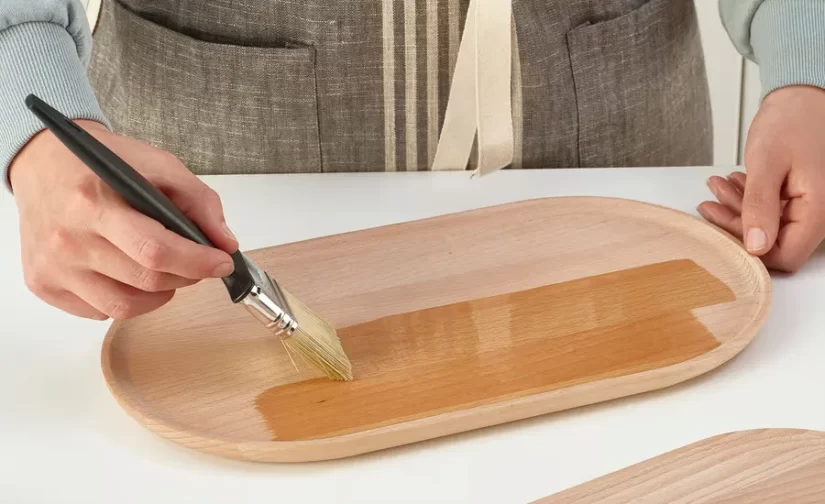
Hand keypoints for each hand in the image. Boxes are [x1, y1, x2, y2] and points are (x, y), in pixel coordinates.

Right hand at [10, 120, 237, 319]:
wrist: (43, 163)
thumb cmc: (102, 165)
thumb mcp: (157, 165)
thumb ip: (199, 201)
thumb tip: (225, 244)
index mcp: (93, 202)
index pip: (155, 250)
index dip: (197, 262)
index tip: (222, 262)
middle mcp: (68, 239)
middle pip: (146, 281)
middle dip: (187, 276)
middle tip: (197, 263)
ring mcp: (53, 267)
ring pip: (125, 307)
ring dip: (160, 293)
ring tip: (165, 270)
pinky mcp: (44, 284)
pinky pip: (100, 311)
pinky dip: (128, 300)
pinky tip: (131, 274)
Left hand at [698, 85, 824, 272]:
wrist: (804, 97)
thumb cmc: (792, 121)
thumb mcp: (767, 163)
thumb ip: (760, 206)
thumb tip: (756, 246)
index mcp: (818, 210)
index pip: (784, 256)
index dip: (751, 250)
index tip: (722, 231)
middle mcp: (819, 213)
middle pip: (772, 243)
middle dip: (736, 224)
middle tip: (709, 203)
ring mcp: (809, 207)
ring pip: (768, 226)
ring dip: (737, 209)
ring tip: (716, 187)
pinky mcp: (799, 198)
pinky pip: (772, 210)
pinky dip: (748, 200)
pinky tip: (731, 184)